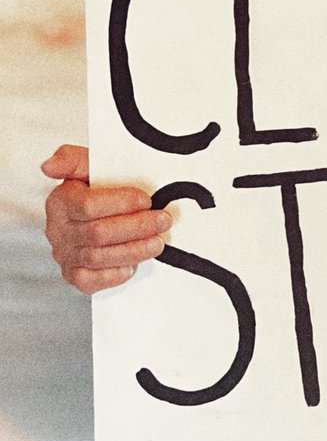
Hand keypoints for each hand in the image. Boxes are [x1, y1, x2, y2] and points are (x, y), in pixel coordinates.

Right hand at [42, 145, 171, 293]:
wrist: (96, 207)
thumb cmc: (96, 184)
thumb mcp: (88, 164)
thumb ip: (72, 159)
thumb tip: (49, 165)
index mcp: (60, 201)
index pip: (89, 205)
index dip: (121, 203)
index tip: (147, 199)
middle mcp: (58, 230)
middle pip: (97, 233)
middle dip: (136, 227)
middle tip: (163, 220)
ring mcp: (64, 254)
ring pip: (97, 257)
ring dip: (133, 250)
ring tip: (158, 242)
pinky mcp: (73, 273)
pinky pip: (89, 282)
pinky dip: (112, 275)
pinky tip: (132, 266)